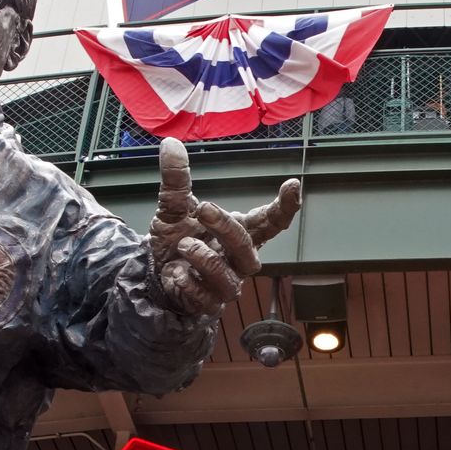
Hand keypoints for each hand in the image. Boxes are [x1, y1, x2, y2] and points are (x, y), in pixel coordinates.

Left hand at [149, 138, 301, 315]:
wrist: (157, 276)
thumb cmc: (178, 239)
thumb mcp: (174, 207)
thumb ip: (176, 180)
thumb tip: (171, 144)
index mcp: (241, 232)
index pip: (270, 221)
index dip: (284, 206)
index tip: (293, 184)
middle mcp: (240, 259)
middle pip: (247, 246)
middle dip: (226, 227)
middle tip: (204, 208)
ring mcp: (227, 284)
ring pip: (229, 276)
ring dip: (204, 258)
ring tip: (183, 245)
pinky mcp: (209, 304)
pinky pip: (205, 297)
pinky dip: (189, 282)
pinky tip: (176, 274)